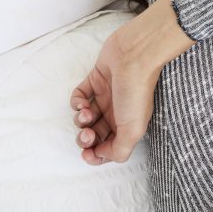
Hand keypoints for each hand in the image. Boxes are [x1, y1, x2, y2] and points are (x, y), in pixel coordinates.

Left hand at [70, 29, 162, 164]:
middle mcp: (117, 113)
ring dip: (80, 120)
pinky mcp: (95, 80)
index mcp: (128, 126)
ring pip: (85, 117)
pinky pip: (79, 96)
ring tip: (85, 113)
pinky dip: (76, 102)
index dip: (97, 155)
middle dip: (86, 139)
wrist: (135, 55)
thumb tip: (102, 155)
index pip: (109, 148)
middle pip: (95, 135)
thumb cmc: (136, 91)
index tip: (88, 154)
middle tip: (86, 134)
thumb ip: (120, 150)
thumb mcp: (133, 129)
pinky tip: (81, 102)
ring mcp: (106, 97)